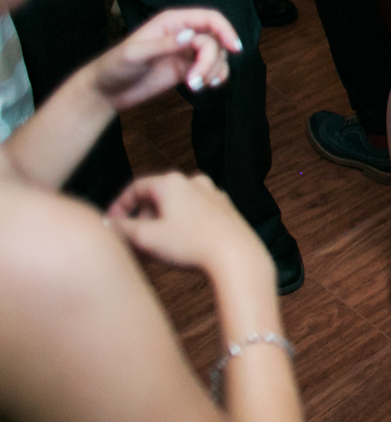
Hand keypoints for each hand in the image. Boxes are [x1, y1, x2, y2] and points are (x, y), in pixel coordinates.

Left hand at [91, 8, 241, 108]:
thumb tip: (192, 36)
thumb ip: (164, 44)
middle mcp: (183, 34)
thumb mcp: (135, 54)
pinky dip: (215, 77)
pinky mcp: (186, 69)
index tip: (234, 48)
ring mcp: (185, 52)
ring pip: (217, 56)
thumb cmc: (113, 67)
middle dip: (212, 62)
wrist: (104, 92)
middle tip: (196, 81)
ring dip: (214, 71)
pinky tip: (205, 86)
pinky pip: (211, 69)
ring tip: (197, 86)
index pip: (209, 19)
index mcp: (172, 22)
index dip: (226, 30)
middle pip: (215, 41)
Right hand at [107, 172, 264, 274]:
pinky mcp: (224, 210)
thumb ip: (121, 229)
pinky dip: (178, 228)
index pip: (136, 188)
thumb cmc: (190, 244)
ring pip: (174, 209)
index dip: (118, 207)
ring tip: (151, 252)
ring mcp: (212, 195)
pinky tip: (175, 249)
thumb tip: (106, 224)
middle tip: (131, 245)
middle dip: (140, 222)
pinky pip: (193, 215)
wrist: (236, 255)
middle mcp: (194, 182)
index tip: (110, 225)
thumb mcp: (146, 238)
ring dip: (158, 227)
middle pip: (156, 199)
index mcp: (172, 182)